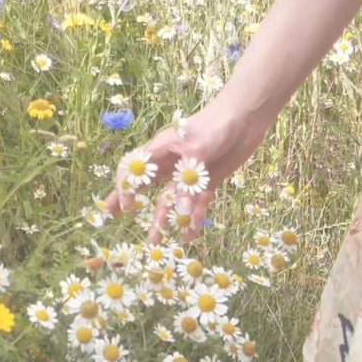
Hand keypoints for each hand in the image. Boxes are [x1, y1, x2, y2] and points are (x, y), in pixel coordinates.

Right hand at [105, 103, 267, 243]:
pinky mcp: (206, 182)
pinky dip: (193, 218)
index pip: (134, 168)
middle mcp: (170, 164)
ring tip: (156, 242)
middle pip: (145, 184)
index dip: (125, 186)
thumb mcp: (197, 150)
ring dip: (163, 219)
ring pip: (170, 200)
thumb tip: (181, 213)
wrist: (245, 119)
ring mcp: (188, 175)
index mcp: (160, 150)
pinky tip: (190, 234)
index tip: (126, 206)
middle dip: (130, 200)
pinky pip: (196, 204)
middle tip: (115, 217)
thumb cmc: (215, 125)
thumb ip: (187, 182)